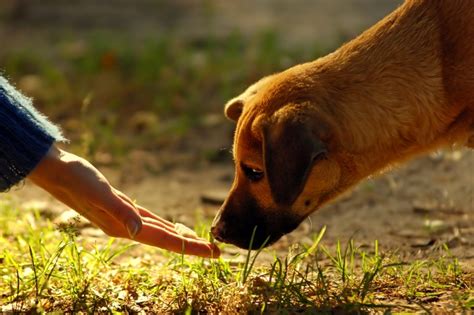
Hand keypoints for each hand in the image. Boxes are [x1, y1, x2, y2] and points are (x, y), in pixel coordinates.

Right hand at [28, 145, 219, 257]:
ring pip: (160, 231)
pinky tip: (169, 226)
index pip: (166, 240)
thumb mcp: (99, 193)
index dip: (191, 247)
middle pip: (167, 239)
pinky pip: (150, 220)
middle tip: (217, 251)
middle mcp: (126, 226)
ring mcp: (123, 218)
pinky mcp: (121, 206)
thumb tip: (139, 232)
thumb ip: (120, 211)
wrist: (55, 170)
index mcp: (124, 226)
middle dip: (192, 246)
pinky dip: (163, 225)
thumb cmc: (76, 179)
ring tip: (199, 243)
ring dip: (180, 237)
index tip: (214, 253)